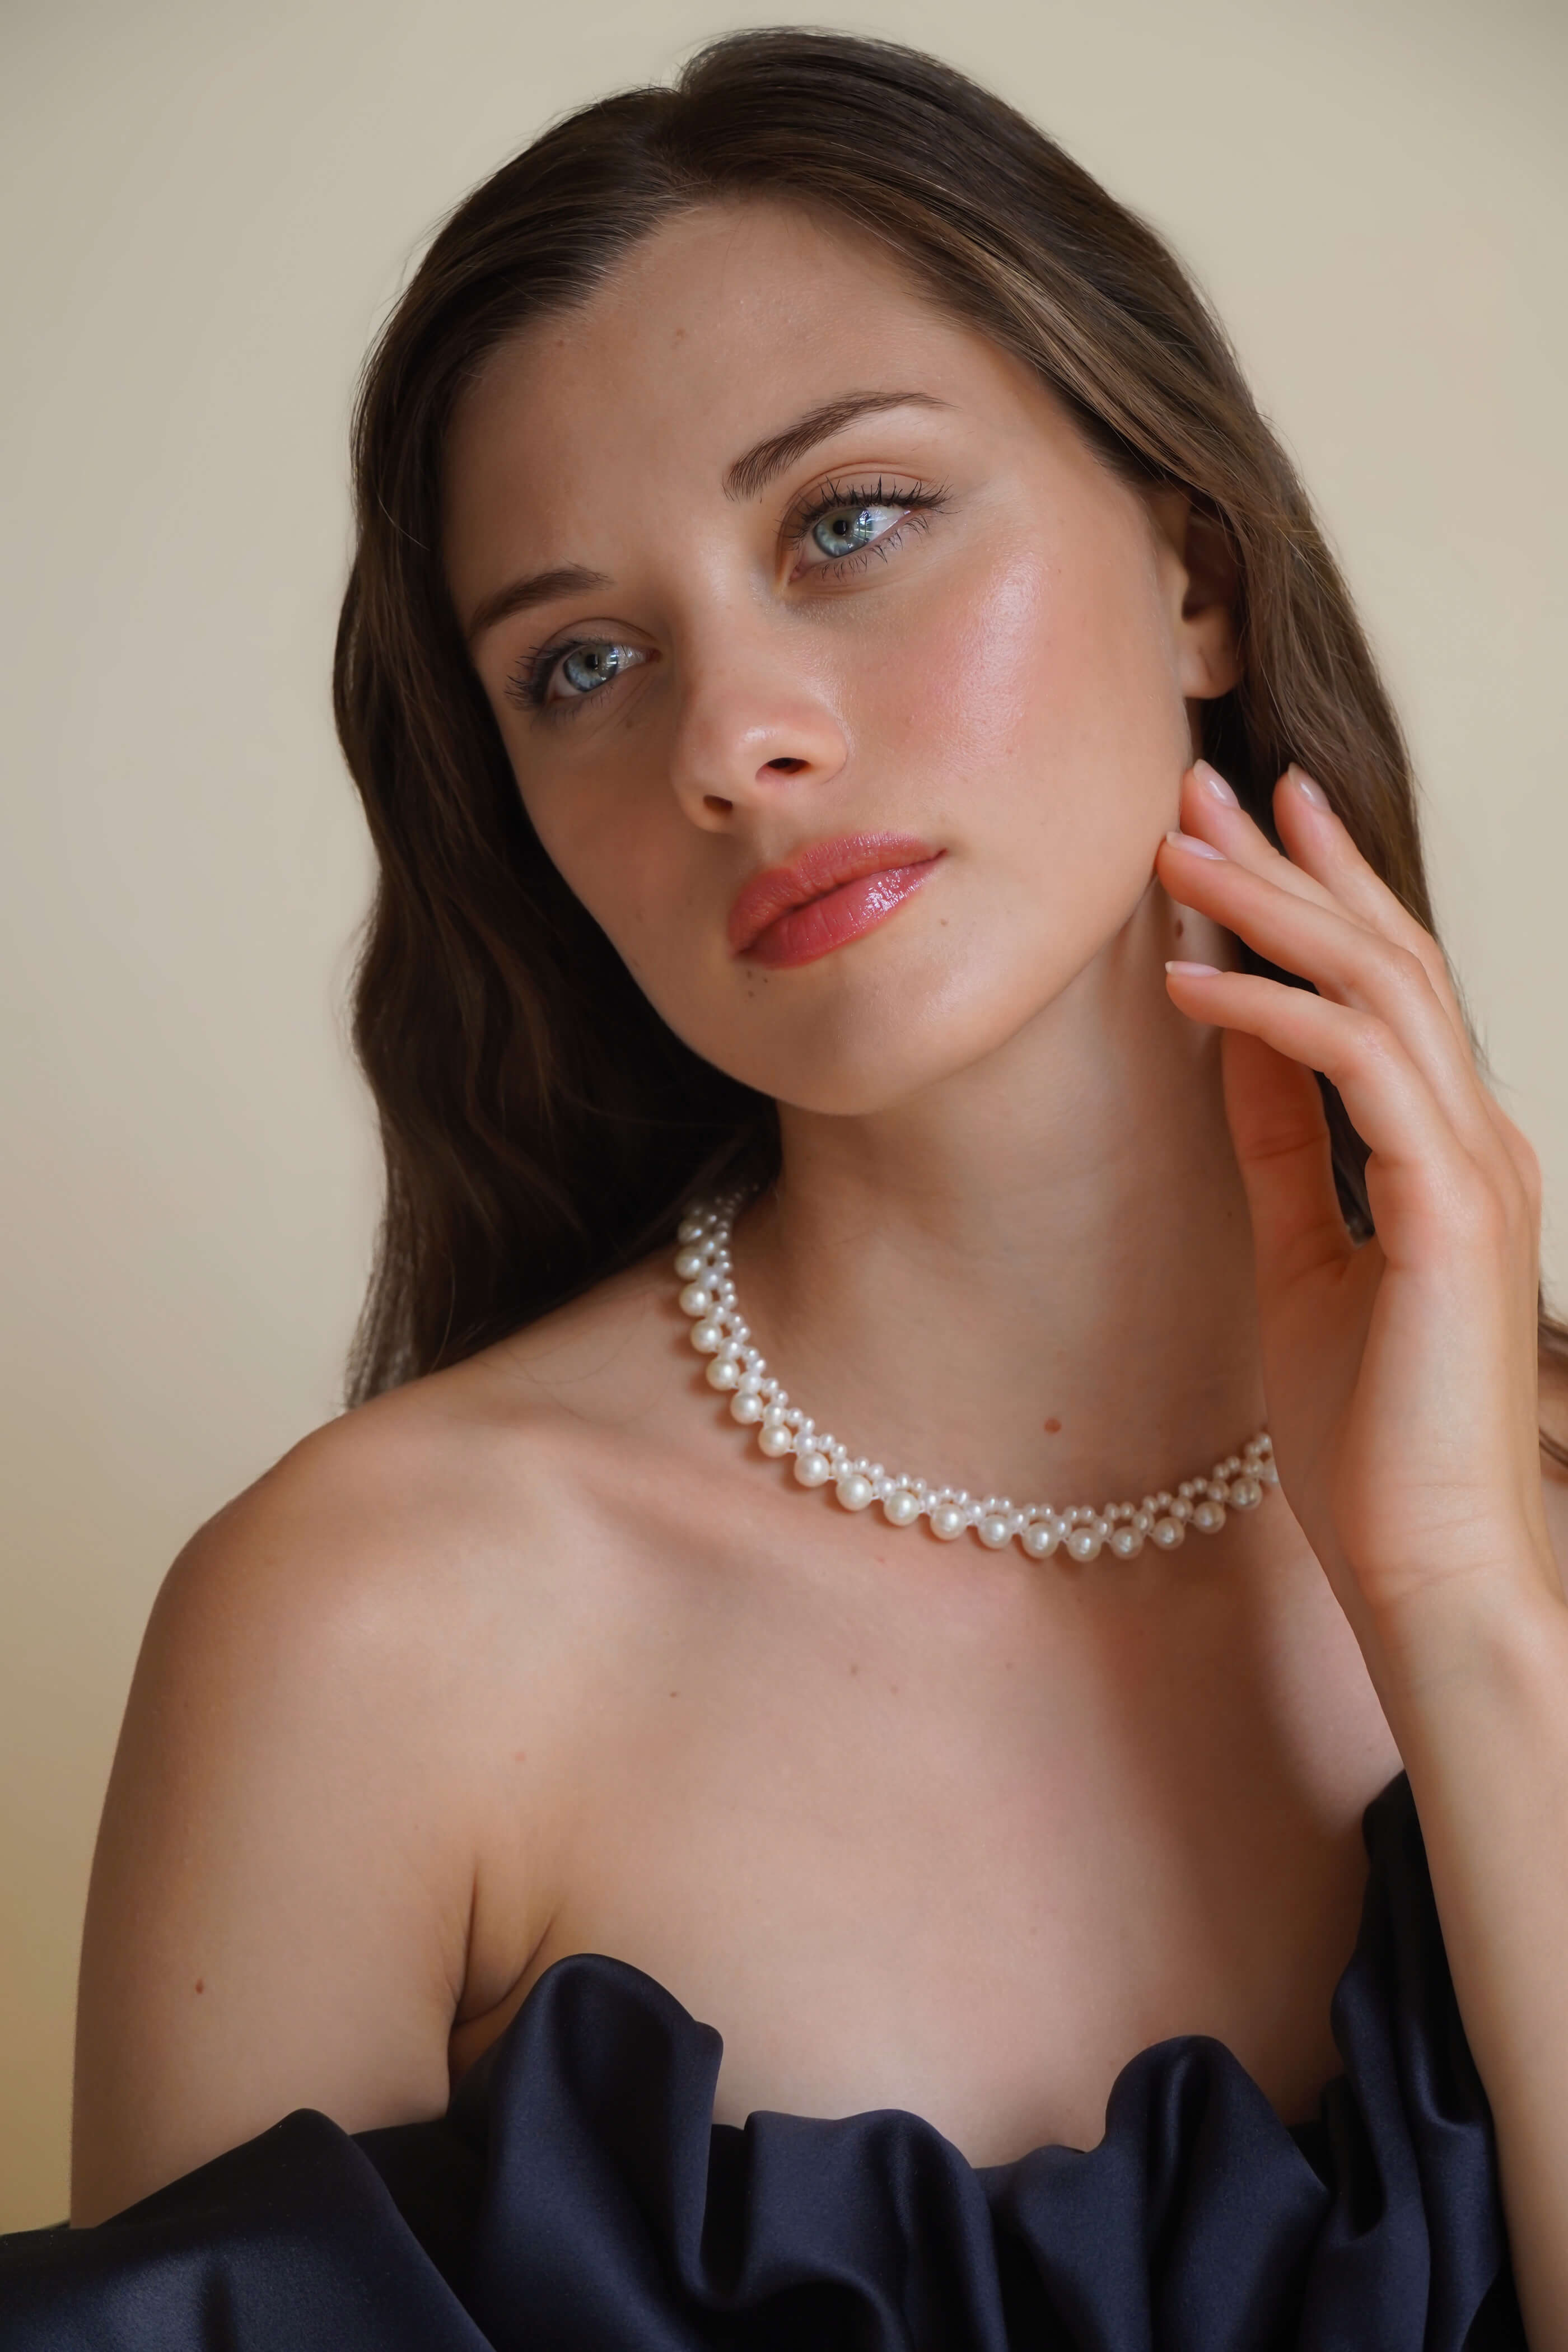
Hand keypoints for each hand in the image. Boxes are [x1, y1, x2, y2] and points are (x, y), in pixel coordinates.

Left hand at [1156, 761, 1554, 1663]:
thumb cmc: (1367, 1430)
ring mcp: (1474, 1166)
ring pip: (1380, 986)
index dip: (1316, 893)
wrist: (1421, 1556)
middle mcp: (1474, 1137)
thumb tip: (1233, 1041)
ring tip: (1174, 854)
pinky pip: (1357, 1068)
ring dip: (1273, 910)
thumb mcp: (1299, 1254)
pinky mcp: (1449, 1208)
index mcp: (1446, 1149)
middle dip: (1295, 862)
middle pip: (1390, 956)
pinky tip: (1189, 982)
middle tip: (1202, 785)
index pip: (1385, 986)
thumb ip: (1281, 1143)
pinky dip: (1269, 1013)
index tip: (1239, 823)